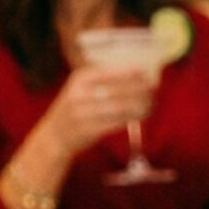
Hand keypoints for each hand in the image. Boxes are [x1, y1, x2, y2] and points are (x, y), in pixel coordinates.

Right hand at [34, 64, 157, 159]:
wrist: (54, 136)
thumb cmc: (75, 108)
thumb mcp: (80, 88)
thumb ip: (104, 79)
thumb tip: (140, 73)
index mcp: (80, 79)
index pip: (112, 73)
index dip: (133, 73)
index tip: (149, 74)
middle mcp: (80, 94)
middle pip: (119, 90)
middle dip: (141, 90)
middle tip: (155, 89)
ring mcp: (83, 114)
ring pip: (121, 107)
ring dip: (141, 105)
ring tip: (152, 103)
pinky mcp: (89, 130)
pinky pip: (118, 122)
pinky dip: (133, 118)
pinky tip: (143, 115)